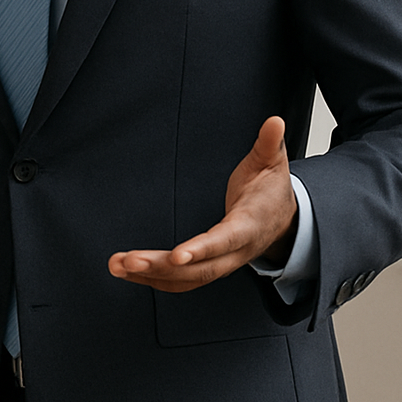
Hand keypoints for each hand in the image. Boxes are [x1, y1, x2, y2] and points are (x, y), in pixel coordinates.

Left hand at [108, 115, 296, 292]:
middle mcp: (236, 252)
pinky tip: (130, 272)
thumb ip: (269, 142)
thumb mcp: (272, 163)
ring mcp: (222, 263)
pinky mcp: (210, 267)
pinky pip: (182, 281)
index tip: (177, 256)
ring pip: (186, 279)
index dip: (202, 249)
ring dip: (151, 276)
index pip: (225, 240)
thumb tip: (274, 121)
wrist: (284, 222)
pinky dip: (155, 279)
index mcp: (250, 225)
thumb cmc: (271, 191)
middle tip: (129, 261)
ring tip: (118, 266)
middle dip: (162, 267)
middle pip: (199, 269)